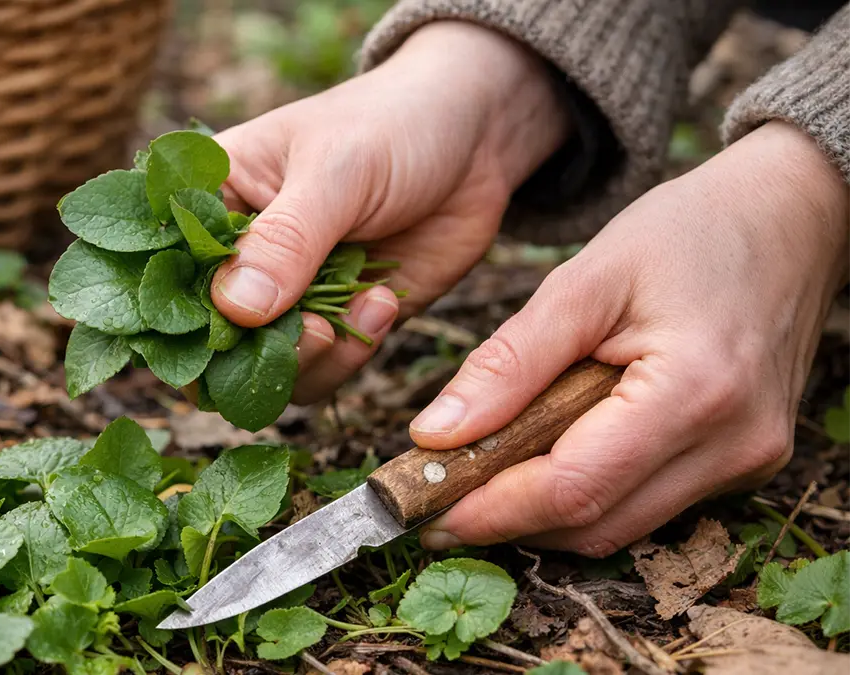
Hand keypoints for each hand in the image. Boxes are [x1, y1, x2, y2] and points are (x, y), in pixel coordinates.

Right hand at [208, 21, 568, 402]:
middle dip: (248, 351)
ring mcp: (288, 296)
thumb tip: (232, 310)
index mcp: (213, 201)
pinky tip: (382, 303)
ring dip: (307, 360)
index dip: (170, 310)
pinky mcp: (337, 324)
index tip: (212, 331)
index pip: (162, 269)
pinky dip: (350, 356)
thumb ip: (285, 240)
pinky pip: (321, 372)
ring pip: (262, 368)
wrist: (477, 139)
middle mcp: (239, 258)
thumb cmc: (392, 125)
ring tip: (350, 317)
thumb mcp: (336, 172)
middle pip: (205, 337)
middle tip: (308, 331)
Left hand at [416, 121, 849, 555]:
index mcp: (694, 391)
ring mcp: (748, 461)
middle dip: (507, 520)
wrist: (788, 217)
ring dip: (544, 514)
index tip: (425, 505)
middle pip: (597, 522)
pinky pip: (650, 504)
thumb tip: (435, 436)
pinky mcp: (746, 462)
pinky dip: (589, 493)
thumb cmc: (687, 233)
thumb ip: (509, 362)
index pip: (575, 487)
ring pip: (622, 526)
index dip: (491, 507)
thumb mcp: (584, 279)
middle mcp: (733, 444)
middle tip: (436, 497)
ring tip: (480, 476)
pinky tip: (544, 458)